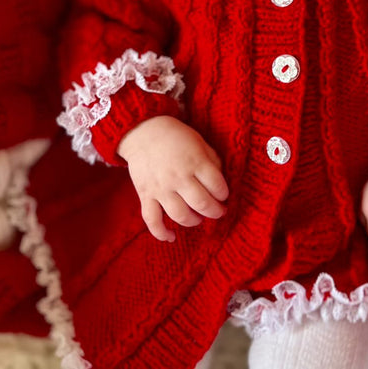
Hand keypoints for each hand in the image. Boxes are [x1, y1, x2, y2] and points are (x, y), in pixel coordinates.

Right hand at [118, 116, 228, 241]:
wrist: (143, 131)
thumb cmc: (176, 136)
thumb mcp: (199, 142)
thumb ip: (212, 161)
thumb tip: (221, 182)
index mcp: (195, 162)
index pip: (217, 186)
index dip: (224, 194)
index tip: (224, 195)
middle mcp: (179, 176)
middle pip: (202, 203)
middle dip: (215, 211)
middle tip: (218, 211)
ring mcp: (161, 188)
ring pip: (181, 215)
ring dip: (194, 221)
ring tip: (199, 217)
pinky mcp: (145, 195)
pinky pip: (152, 220)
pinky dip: (161, 233)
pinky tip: (172, 237)